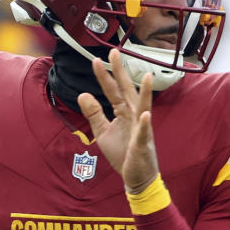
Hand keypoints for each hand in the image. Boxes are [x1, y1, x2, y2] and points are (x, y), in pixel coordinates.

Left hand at [77, 48, 158, 192]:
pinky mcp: (142, 145)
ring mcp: (140, 129)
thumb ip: (94, 113)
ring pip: (143, 108)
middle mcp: (134, 116)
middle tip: (115, 52)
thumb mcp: (103, 132)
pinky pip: (144, 133)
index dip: (104, 76)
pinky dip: (144, 124)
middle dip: (121, 73)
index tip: (96, 60)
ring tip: (147, 76)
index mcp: (124, 113)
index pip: (112, 91)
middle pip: (127, 91)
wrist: (136, 177)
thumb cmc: (123, 153)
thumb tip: (83, 94)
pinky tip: (145, 115)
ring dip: (145, 93)